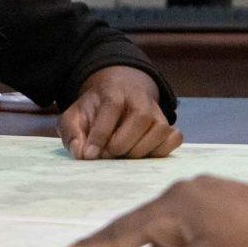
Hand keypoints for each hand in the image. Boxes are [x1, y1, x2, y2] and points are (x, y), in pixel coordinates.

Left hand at [56, 66, 181, 159]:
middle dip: (120, 144)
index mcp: (114, 91)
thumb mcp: (75, 116)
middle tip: (107, 154)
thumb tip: (81, 154)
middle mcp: (141, 99)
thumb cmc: (95, 109)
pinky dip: (160, 151)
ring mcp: (158, 113)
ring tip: (123, 154)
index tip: (90, 155)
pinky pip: (174, 139)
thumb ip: (72, 133)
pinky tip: (142, 153)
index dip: (101, 134)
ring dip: (139, 151)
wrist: (119, 94)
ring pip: (160, 131)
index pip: (112, 107)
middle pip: (141, 119)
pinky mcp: (169, 126)